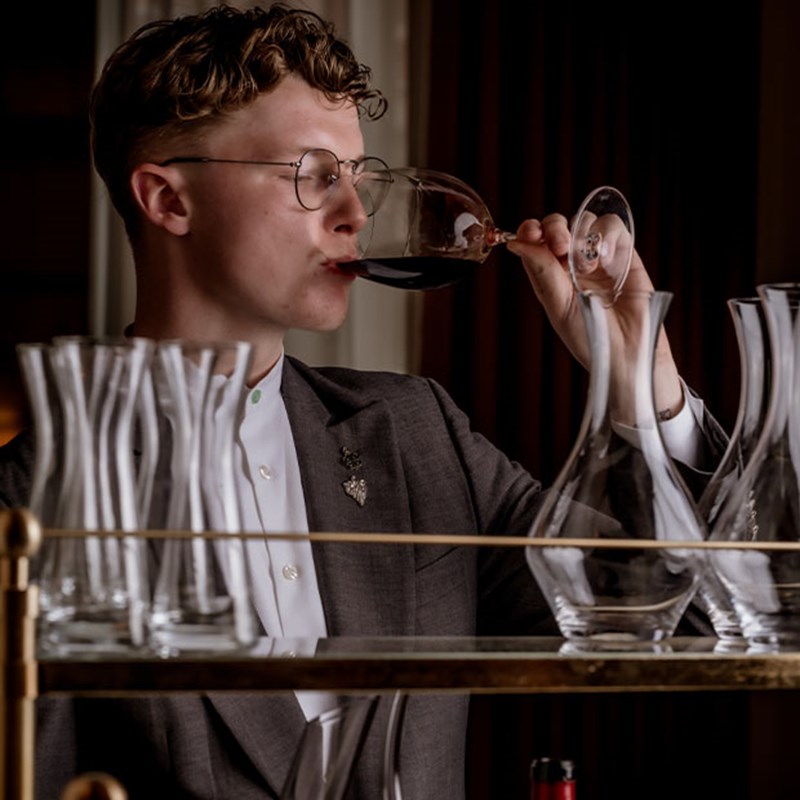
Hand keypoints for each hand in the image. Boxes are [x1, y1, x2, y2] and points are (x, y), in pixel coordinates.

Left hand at [507, 213, 683, 420]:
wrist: (628, 353)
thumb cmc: (590, 338)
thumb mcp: (559, 306)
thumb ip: (542, 271)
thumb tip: (516, 243)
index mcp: (549, 277)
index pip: (534, 243)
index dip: (530, 231)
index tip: (530, 232)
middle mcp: (571, 265)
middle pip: (557, 227)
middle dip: (554, 228)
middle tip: (560, 246)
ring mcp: (598, 258)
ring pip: (584, 222)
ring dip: (581, 235)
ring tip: (587, 265)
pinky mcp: (624, 255)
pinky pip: (613, 227)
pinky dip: (606, 234)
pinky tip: (604, 258)